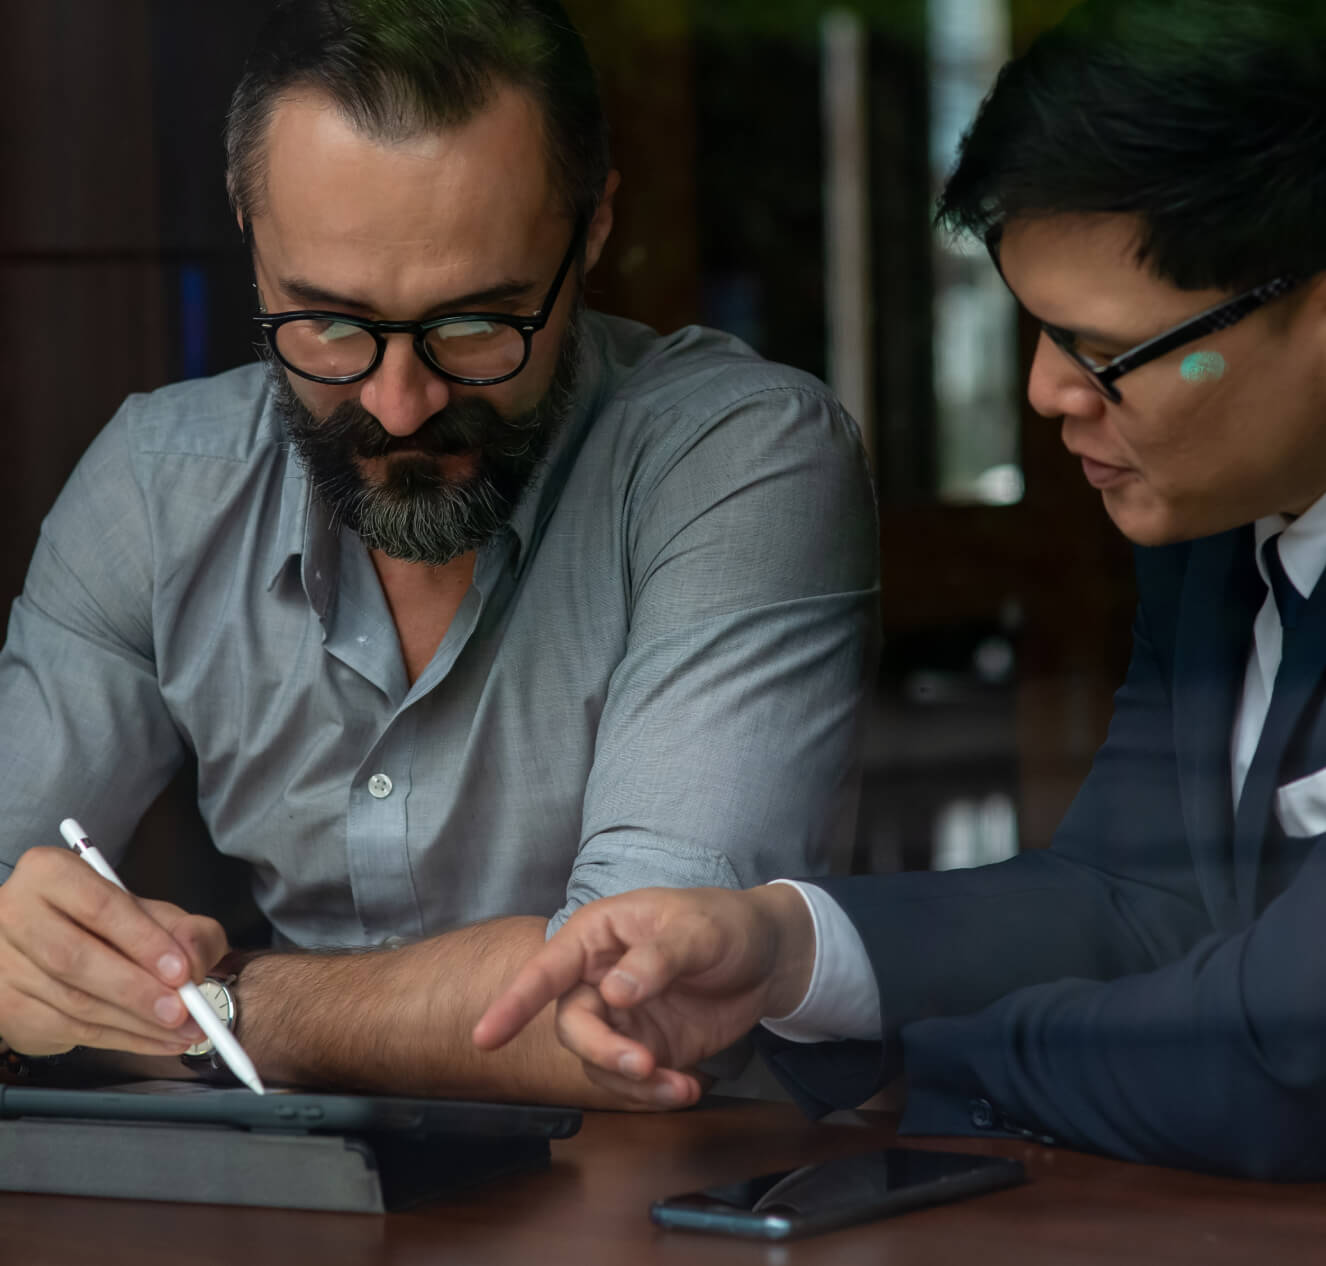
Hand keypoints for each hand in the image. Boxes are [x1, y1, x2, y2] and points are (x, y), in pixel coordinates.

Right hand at [0, 847, 227, 1056]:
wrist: (64, 942)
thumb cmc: (110, 923)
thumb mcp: (154, 913)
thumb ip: (185, 930)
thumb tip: (193, 963)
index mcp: (50, 873)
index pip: (98, 906)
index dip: (143, 941)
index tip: (181, 971)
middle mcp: (15, 914)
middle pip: (74, 959)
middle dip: (136, 991)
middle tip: (180, 1010)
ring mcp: (3, 964)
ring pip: (71, 1002)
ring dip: (135, 1024)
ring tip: (181, 1030)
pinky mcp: (5, 1007)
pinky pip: (65, 1032)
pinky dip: (120, 1040)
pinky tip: (153, 1039)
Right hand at [473, 884, 815, 1107]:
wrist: (770, 957)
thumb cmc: (726, 924)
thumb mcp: (697, 931)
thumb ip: (656, 959)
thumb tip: (615, 993)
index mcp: (598, 935)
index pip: (548, 968)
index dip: (514, 1001)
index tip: (485, 1037)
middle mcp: (599, 978)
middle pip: (572, 1025)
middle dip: (602, 1051)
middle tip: (643, 1064)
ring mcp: (621, 1017)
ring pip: (598, 1061)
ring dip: (632, 1083)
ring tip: (680, 1084)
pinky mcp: (646, 1047)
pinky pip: (631, 1082)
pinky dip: (654, 1095)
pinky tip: (688, 1089)